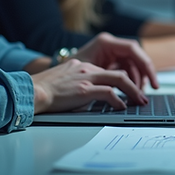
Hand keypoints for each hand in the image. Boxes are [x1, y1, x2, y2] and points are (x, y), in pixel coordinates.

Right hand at [31, 59, 147, 113]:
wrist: (32, 91)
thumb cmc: (44, 91)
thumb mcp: (65, 82)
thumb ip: (80, 84)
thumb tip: (93, 97)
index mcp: (83, 66)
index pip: (109, 71)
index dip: (122, 81)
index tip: (130, 90)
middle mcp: (87, 69)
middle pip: (118, 73)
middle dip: (134, 85)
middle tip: (142, 96)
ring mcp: (86, 78)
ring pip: (119, 80)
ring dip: (133, 92)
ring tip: (140, 101)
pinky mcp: (84, 89)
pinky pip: (109, 93)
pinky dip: (119, 100)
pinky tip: (122, 107)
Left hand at [74, 32, 158, 89]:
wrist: (53, 82)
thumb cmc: (68, 77)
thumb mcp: (89, 74)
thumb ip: (109, 77)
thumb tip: (126, 85)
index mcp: (105, 43)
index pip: (133, 49)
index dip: (146, 65)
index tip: (152, 82)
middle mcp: (110, 45)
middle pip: (136, 58)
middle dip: (144, 75)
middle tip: (146, 93)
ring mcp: (111, 53)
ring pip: (133, 66)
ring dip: (137, 81)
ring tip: (136, 95)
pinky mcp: (110, 62)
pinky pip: (127, 70)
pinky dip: (130, 82)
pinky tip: (129, 93)